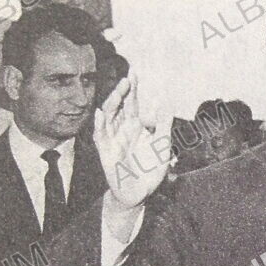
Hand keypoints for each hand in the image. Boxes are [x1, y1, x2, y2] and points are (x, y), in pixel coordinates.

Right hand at [94, 75, 168, 211]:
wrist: (140, 193)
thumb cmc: (150, 170)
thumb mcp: (162, 145)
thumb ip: (163, 125)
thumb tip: (166, 103)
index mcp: (135, 126)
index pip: (132, 103)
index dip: (132, 88)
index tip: (134, 72)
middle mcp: (122, 129)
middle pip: (120, 106)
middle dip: (123, 91)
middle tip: (128, 78)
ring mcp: (112, 139)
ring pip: (108, 117)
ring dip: (112, 103)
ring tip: (120, 91)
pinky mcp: (105, 152)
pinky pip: (100, 136)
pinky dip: (100, 125)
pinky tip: (101, 114)